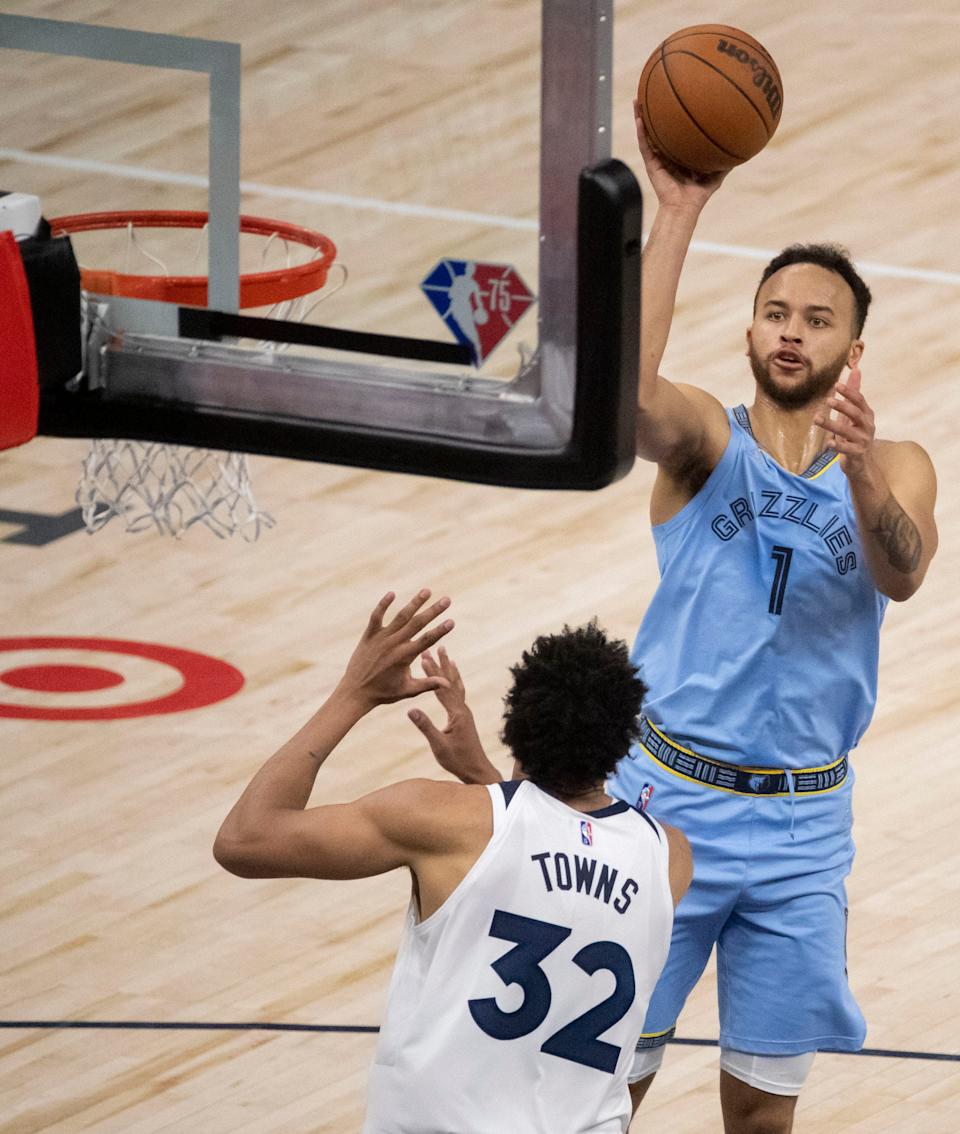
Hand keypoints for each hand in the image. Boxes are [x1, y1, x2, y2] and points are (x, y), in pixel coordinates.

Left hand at [337, 590, 453, 710]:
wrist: (356, 692)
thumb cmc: (384, 693)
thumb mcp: (408, 690)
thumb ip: (428, 684)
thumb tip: (448, 683)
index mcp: (405, 657)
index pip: (427, 640)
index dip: (441, 630)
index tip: (452, 621)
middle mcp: (394, 644)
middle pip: (417, 623)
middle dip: (433, 611)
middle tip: (447, 599)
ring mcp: (381, 638)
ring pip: (400, 616)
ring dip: (414, 603)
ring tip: (427, 591)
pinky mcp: (369, 636)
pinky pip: (376, 617)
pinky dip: (383, 605)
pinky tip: (392, 593)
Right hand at [407, 647, 500, 784]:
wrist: (477, 770)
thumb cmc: (458, 761)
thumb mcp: (438, 745)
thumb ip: (425, 726)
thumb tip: (410, 709)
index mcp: (457, 714)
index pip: (441, 688)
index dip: (432, 672)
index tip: (424, 656)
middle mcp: (463, 709)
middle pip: (450, 682)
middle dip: (441, 664)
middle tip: (436, 646)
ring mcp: (465, 712)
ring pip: (456, 685)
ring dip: (449, 669)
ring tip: (445, 654)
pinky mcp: (464, 717)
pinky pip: (458, 693)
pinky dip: (454, 681)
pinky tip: (452, 677)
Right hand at [635, 99, 727, 210]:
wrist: (684, 208)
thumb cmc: (699, 194)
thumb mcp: (718, 171)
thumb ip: (727, 158)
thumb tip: (745, 143)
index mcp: (680, 153)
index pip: (676, 130)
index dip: (674, 115)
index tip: (676, 96)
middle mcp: (667, 153)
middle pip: (659, 127)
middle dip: (654, 109)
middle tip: (653, 89)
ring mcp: (657, 157)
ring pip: (647, 132)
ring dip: (640, 116)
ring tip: (637, 98)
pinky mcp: (651, 164)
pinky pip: (644, 144)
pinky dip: (641, 131)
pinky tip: (639, 117)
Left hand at [815, 367, 877, 479]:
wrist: (862, 463)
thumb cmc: (856, 434)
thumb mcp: (854, 414)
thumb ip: (854, 394)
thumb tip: (856, 369)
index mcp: (866, 415)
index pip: (859, 400)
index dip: (849, 392)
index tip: (836, 385)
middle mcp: (867, 426)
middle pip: (856, 413)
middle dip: (842, 406)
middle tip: (827, 400)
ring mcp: (863, 440)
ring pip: (847, 431)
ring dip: (831, 424)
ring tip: (816, 419)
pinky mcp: (857, 454)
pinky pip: (847, 449)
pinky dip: (838, 446)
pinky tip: (828, 443)